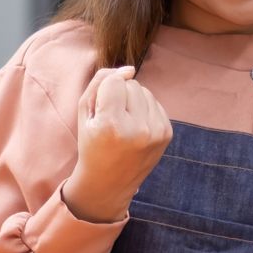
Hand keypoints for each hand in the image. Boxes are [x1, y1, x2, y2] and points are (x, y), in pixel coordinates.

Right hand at [62, 67, 172, 223]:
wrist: (109, 182)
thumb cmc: (92, 143)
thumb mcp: (85, 112)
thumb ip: (101, 81)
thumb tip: (130, 70)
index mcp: (112, 125)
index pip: (115, 81)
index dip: (104, 91)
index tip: (100, 111)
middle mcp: (138, 129)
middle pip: (132, 84)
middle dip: (120, 95)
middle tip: (111, 120)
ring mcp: (156, 132)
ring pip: (145, 91)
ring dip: (133, 101)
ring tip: (124, 124)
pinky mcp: (167, 133)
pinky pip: (155, 103)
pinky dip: (145, 110)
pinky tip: (136, 128)